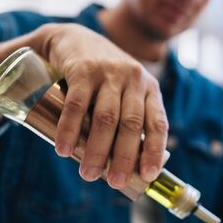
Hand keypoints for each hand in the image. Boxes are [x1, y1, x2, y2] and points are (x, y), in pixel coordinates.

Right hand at [36, 23, 167, 188]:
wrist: (72, 38)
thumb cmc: (102, 78)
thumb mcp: (124, 93)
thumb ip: (128, 121)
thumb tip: (127, 169)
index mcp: (149, 89)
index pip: (158, 123)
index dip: (154, 150)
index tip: (147, 175)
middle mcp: (134, 79)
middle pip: (131, 124)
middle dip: (123, 157)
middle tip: (114, 183)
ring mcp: (109, 73)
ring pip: (106, 118)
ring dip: (97, 150)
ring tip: (88, 174)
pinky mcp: (83, 69)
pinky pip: (77, 103)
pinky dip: (70, 129)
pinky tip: (64, 149)